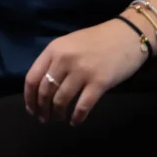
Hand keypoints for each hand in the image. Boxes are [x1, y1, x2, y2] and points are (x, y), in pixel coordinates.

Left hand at [24, 18, 147, 125]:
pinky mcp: (99, 83)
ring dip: (58, 114)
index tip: (31, 109)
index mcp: (54, 49)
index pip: (32, 78)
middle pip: (45, 92)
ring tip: (60, 118)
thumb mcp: (69, 43)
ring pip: (61, 100)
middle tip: (44, 118)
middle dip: (42, 109)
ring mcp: (82, 71)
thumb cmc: (97, 40)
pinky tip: (75, 122)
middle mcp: (64, 60)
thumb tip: (42, 86)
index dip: (29, 98)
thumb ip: (55, 60)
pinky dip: (77, 118)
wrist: (127, 35)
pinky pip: (82, 106)